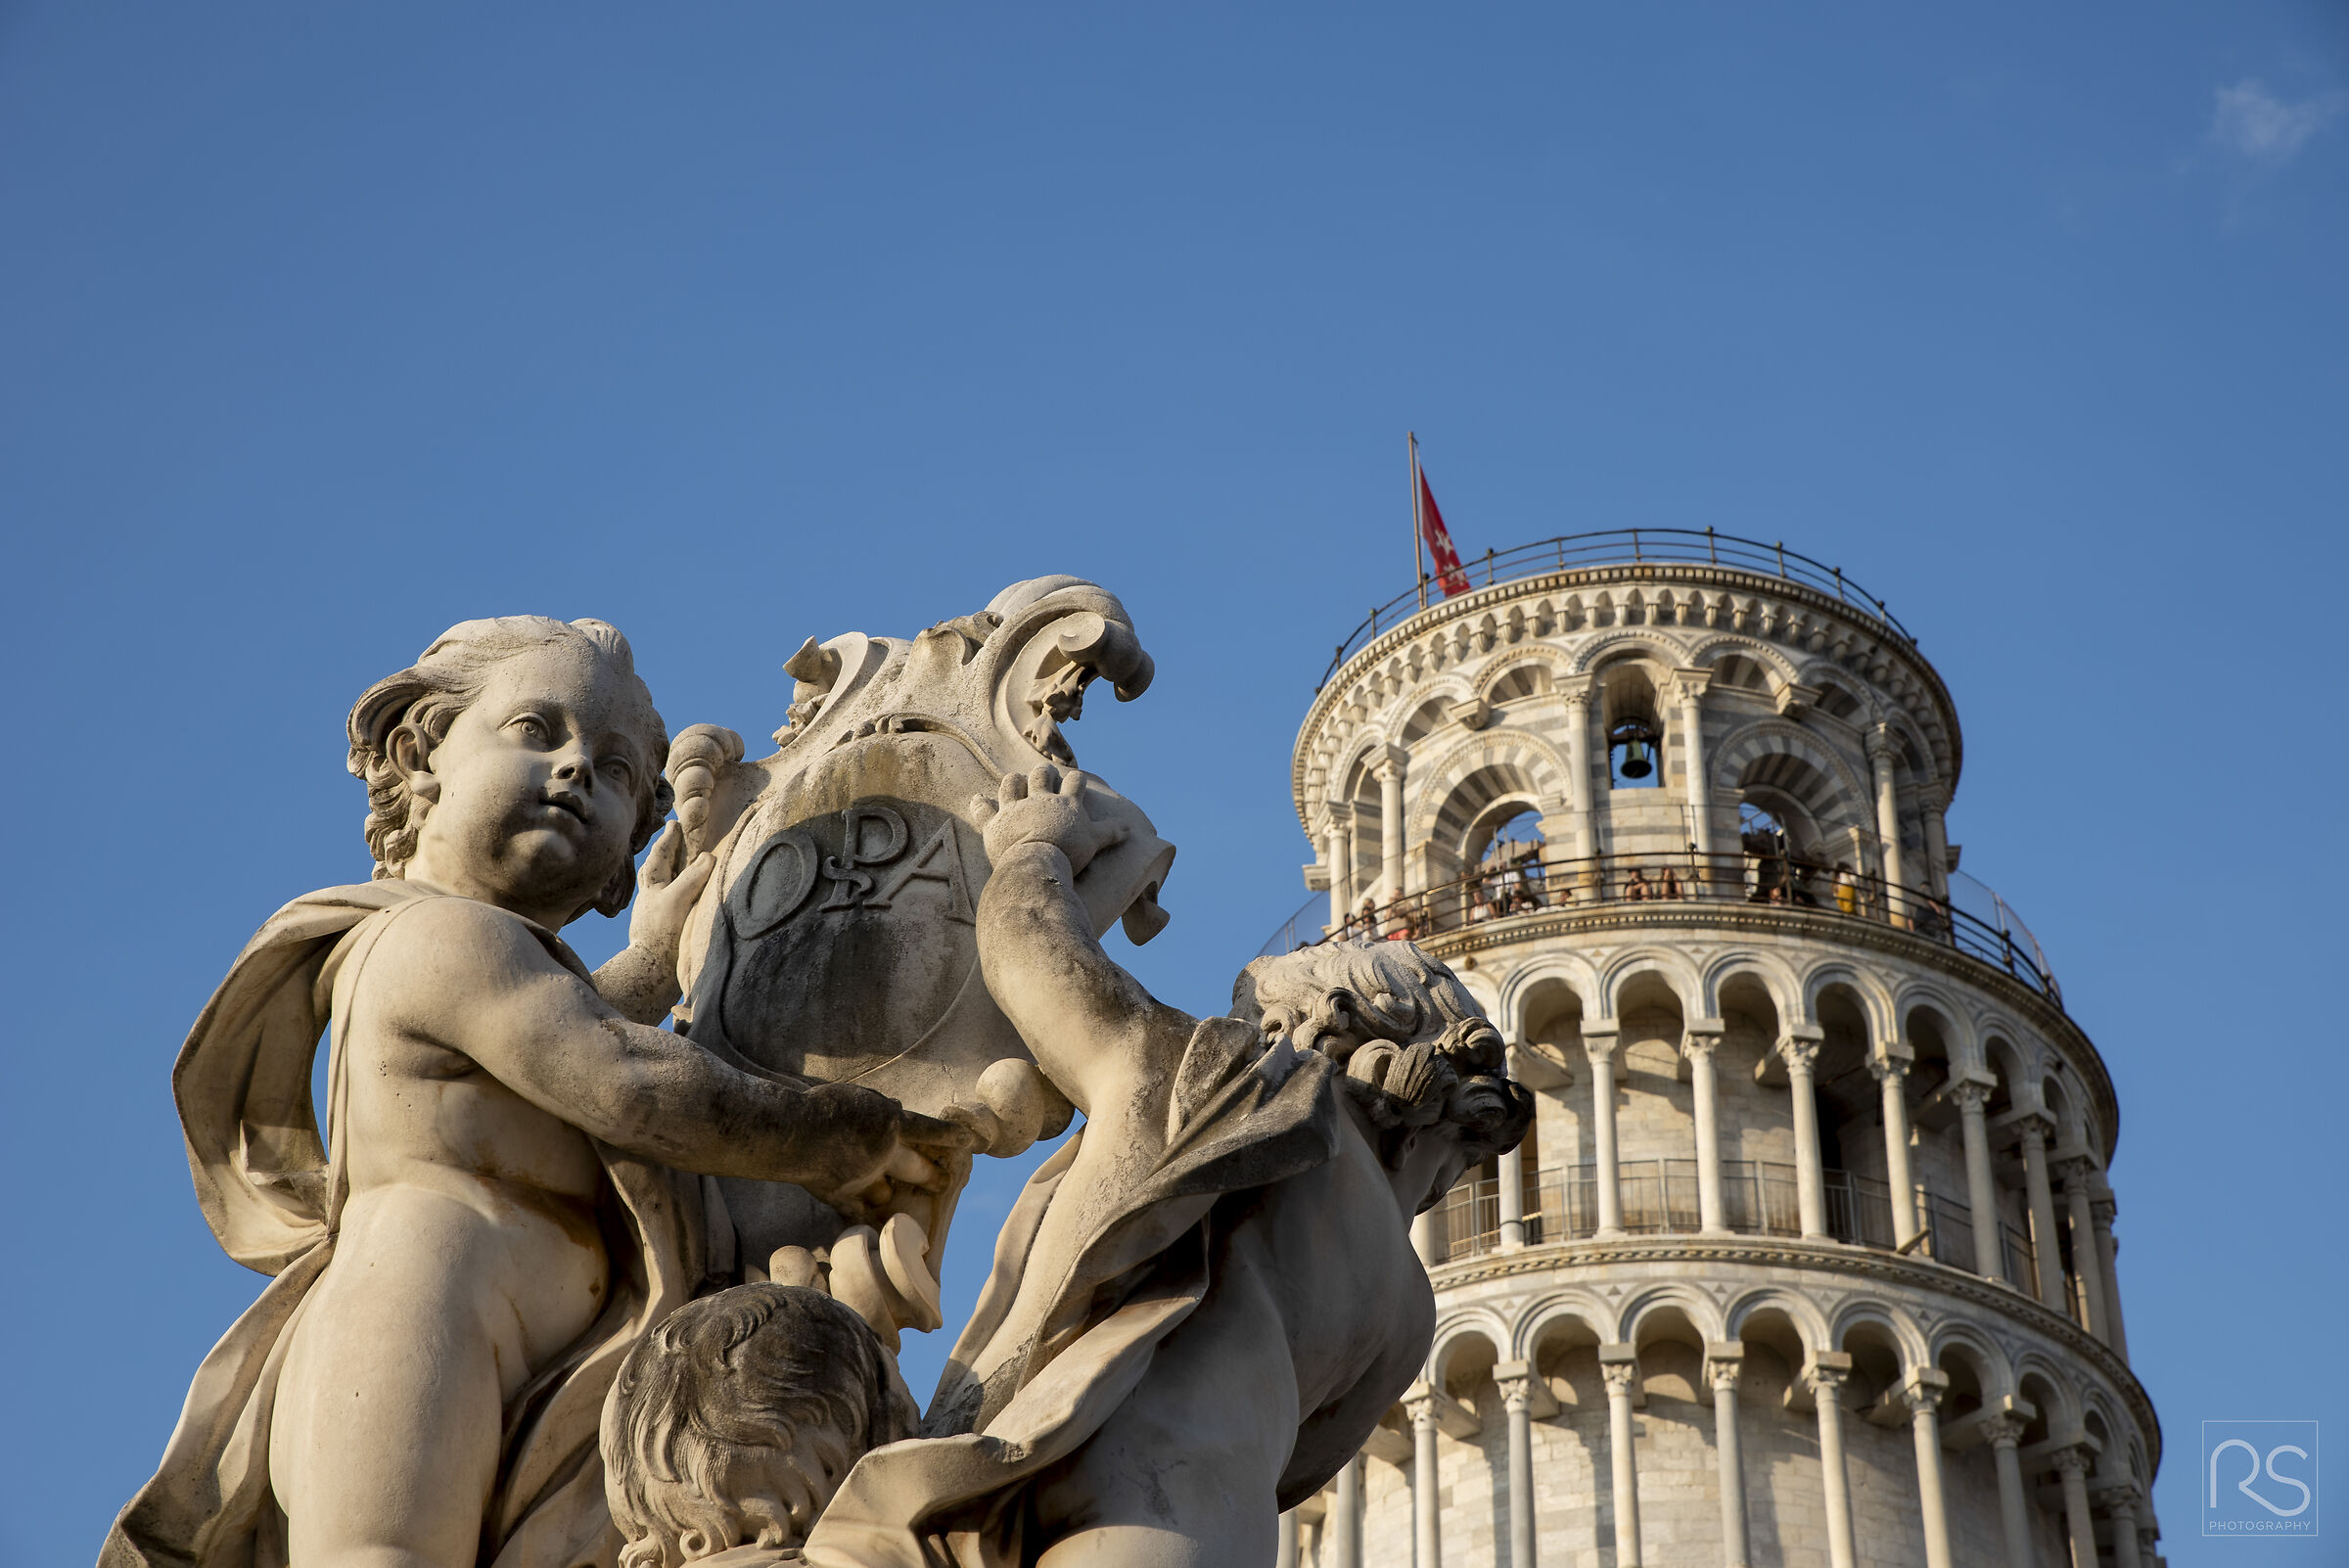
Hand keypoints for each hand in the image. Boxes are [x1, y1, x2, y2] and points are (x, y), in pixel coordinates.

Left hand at [627, 821, 714, 964]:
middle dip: (665, 851)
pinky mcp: (663, 927)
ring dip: (667, 870)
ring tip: (673, 862)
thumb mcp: (678, 900)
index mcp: (653, 886)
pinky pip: (668, 900)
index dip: (669, 839)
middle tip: (672, 836)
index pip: (661, 855)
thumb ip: (692, 877)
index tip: (674, 823)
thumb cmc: (663, 934)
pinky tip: (677, 895)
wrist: (653, 971)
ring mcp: (656, 912)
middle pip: (657, 867)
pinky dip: (673, 890)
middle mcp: (652, 896)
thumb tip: (708, 856)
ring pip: (660, 884)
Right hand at [819, 1104, 975, 1226]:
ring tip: (886, 1194)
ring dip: (884, 1191)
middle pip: (916, 1169)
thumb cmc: (821, 1107)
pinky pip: (861, 1214)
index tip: (971, 1142)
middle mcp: (884, 1153)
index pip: (930, 1131)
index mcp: (890, 1124)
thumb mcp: (858, 1097)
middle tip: (943, 1182)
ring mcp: (864, 1178)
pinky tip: (876, 1232)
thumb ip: (881, 1107)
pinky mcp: (843, 1195)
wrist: (793, 1132)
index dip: (951, 1137)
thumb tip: (899, 1110)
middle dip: (932, 1176)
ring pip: (885, 1192)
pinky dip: (868, 1222)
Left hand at [970, 765, 1129, 875]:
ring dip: (1013, 781)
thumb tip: (1130, 828)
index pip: (1075, 783)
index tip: (1076, 779)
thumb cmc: (1069, 853)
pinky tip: (978, 799)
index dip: (1077, 780)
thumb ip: (1110, 833)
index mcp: (1066, 803)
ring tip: (1015, 779)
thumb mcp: (1094, 843)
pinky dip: (980, 804)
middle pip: (1040, 775)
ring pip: (1011, 784)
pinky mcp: (994, 823)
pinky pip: (983, 809)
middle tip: (1042, 771)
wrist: (1036, 862)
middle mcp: (1040, 800)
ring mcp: (1014, 809)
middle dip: (1042, 772)